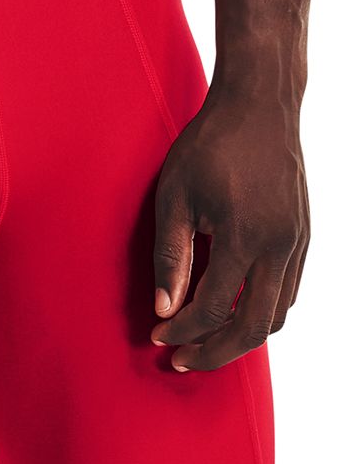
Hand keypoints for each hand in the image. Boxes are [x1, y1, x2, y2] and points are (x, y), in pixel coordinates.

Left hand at [150, 84, 308, 370]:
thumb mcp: (175, 197)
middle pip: (254, 327)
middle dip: (215, 353)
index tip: (157, 337)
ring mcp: (299, 242)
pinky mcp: (304, 237)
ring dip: (240, 337)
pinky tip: (230, 311)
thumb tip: (165, 310)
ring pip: (277, 315)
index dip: (182, 331)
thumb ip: (171, 257)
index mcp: (245, 236)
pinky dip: (260, 312)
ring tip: (203, 341)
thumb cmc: (210, 144)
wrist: (261, 102)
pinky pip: (288, 292)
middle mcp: (280, 246)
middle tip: (181, 361)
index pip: (213, 308)